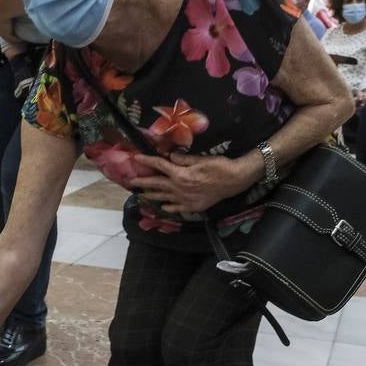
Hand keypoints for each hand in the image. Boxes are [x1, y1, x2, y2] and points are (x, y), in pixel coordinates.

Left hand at [131, 152, 259, 213]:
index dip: (147, 161)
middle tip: (131, 182)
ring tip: (142, 195)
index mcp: (180, 174)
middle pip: (157, 184)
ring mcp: (186, 199)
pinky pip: (177, 207)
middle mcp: (180, 188)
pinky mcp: (193, 206)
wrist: (234, 181)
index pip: (159, 166)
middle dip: (143, 182)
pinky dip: (169, 206)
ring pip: (164, 197)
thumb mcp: (200, 159)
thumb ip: (183, 159)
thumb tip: (170, 157)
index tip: (136, 158)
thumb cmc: (219, 166)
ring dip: (152, 195)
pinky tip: (163, 206)